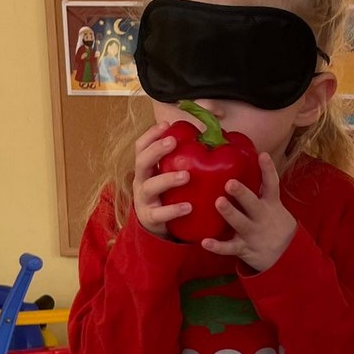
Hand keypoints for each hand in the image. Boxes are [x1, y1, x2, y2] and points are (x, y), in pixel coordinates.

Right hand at [130, 123, 191, 237]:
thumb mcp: (170, 177)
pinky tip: (188, 207)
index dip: (151, 135)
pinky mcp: (151, 219)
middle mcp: (141, 182)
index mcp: (146, 169)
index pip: (141, 147)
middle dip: (156, 150)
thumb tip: (212, 138)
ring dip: (167, 179)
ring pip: (150, 187)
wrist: (159, 228)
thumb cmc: (169, 195)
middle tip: (173, 142)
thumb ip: (183, 162)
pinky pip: (160, 214)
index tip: (166, 124)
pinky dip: (174, 210)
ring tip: (186, 176)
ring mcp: (144, 201)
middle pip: (142, 162)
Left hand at [202, 153, 297, 272]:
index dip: (268, 170)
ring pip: (241, 223)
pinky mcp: (245, 248)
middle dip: (242, 194)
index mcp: (270, 205)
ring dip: (230, 214)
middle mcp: (262, 218)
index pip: (271, 185)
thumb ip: (259, 190)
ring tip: (219, 203)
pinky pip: (230, 248)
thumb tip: (243, 162)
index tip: (263, 155)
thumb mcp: (274, 207)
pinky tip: (205, 242)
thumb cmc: (273, 225)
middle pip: (253, 204)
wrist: (287, 256)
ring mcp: (253, 234)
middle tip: (230, 183)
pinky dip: (218, 246)